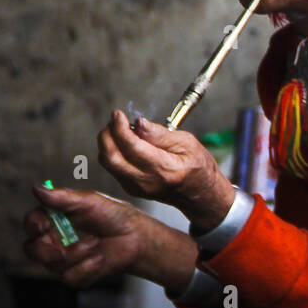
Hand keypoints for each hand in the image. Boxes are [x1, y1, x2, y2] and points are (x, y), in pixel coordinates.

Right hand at [23, 184, 196, 292]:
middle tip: (62, 250)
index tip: (44, 227)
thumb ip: (62, 198)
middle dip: (46, 252)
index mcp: (55, 220)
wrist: (136, 237)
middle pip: (32, 250)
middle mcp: (55, 240)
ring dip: (78, 254)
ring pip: (54, 265)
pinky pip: (71, 277)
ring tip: (96, 242)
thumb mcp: (89, 202)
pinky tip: (100, 258)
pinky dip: (88, 267)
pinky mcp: (77, 275)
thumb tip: (37, 189)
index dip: (33, 226)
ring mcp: (65, 259)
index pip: (31, 224)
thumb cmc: (114, 215)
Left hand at [97, 109, 234, 229]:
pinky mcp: (132, 189)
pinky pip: (112, 168)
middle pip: (111, 158)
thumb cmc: (198, 167)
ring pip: (108, 163)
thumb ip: (161, 134)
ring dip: (107, 143)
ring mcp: (137, 188)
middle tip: (115, 120)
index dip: (120, 127)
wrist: (201, 194)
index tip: (118, 114)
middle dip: (106, 135)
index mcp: (164, 169)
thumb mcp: (188, 143)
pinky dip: (112, 152)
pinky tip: (125, 143)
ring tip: (119, 129)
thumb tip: (139, 123)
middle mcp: (147, 182)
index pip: (132, 147)